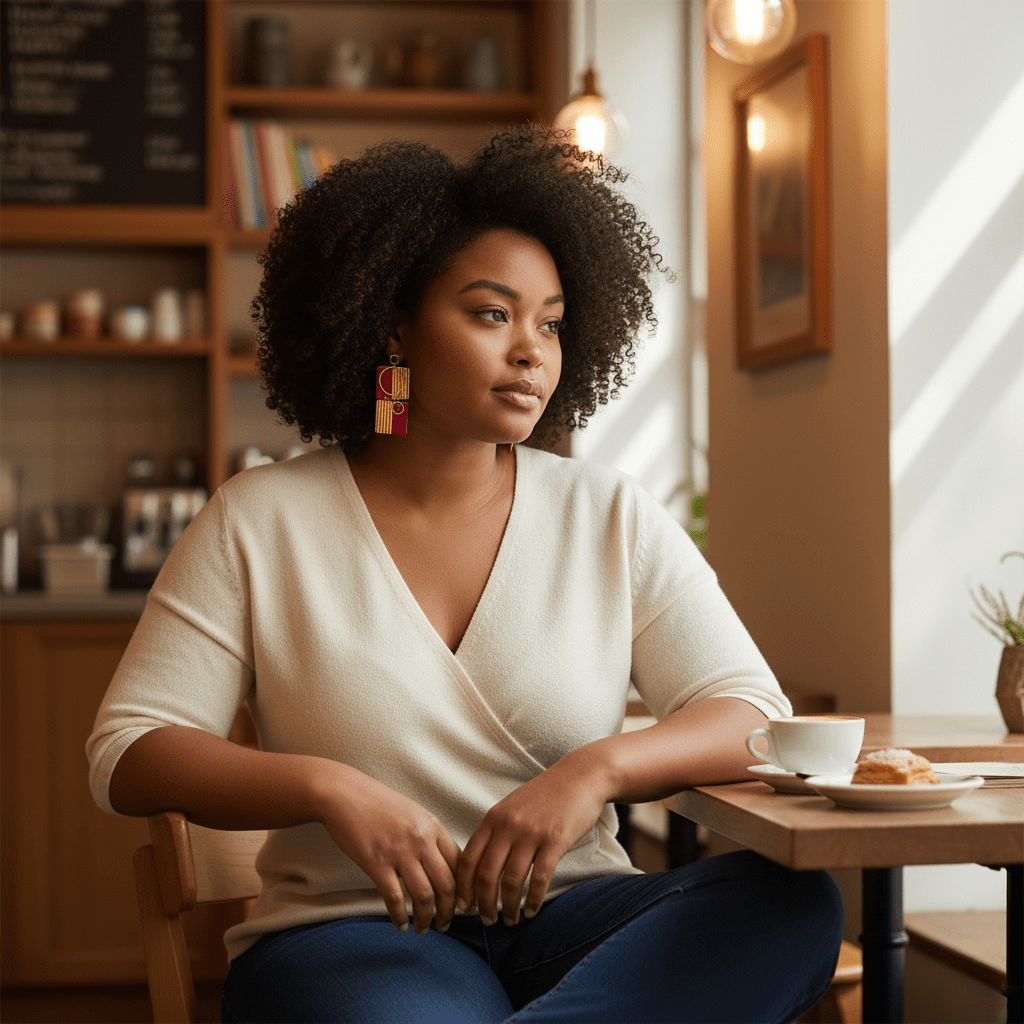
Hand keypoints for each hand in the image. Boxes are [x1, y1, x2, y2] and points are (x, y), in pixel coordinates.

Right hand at [317, 769, 461, 934]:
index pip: (459, 864)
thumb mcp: (413, 814)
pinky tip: (401, 924)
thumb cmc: (377, 804)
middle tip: (445, 924)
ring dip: (427, 918)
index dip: (465, 889)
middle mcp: (421, 839)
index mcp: (433, 826)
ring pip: (424, 896)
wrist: (344, 794)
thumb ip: (429, 836)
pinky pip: (395, 898)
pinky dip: (400, 917)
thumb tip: (443, 866)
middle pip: (447, 884)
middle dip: (450, 910)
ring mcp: (399, 851)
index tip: (463, 905)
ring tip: (424, 928)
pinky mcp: (376, 862)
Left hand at [456, 752, 608, 925]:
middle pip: (486, 875)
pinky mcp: (555, 841)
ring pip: (511, 882)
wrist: (579, 776)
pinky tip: (531, 911)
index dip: (463, 888)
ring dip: (509, 907)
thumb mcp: (512, 807)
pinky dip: (533, 900)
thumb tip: (480, 867)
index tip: (464, 907)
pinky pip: (539, 879)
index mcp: (493, 818)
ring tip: (511, 920)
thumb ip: (496, 831)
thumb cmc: (545, 796)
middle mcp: (508, 825)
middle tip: (487, 921)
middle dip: (483, 904)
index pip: (468, 859)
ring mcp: (531, 833)